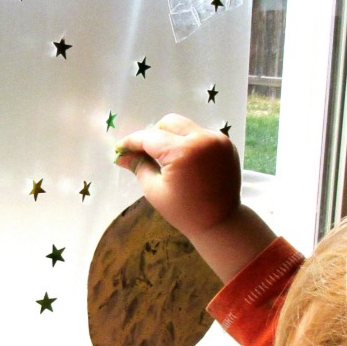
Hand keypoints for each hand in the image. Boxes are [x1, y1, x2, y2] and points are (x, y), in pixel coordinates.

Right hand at [114, 114, 275, 281]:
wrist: (220, 222)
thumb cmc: (184, 212)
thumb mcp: (155, 191)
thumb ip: (139, 167)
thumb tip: (121, 156)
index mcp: (182, 152)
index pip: (150, 137)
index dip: (132, 142)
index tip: (120, 148)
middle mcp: (202, 138)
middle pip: (169, 123)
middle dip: (154, 135)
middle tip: (146, 154)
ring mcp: (217, 139)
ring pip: (185, 126)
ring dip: (172, 138)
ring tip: (168, 160)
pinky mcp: (226, 143)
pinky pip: (200, 134)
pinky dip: (189, 143)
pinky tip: (187, 162)